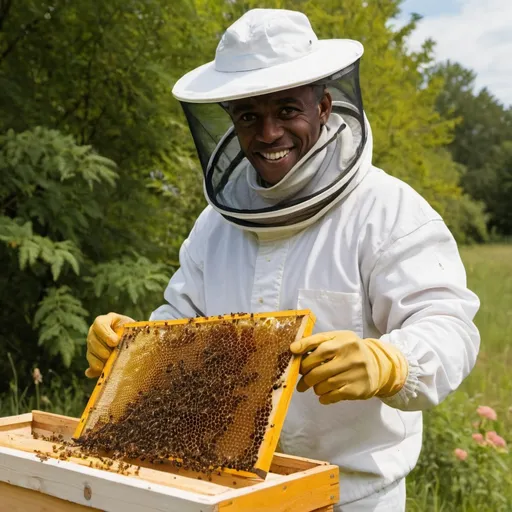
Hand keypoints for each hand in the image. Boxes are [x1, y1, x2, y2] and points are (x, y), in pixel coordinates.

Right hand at [85, 312, 134, 377]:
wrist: (133, 338)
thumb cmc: (133, 330)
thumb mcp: (132, 327)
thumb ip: (129, 331)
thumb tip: (123, 341)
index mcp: (105, 321)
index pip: (99, 324)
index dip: (105, 334)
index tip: (114, 342)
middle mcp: (94, 332)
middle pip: (92, 340)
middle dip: (102, 350)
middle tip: (111, 356)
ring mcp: (92, 345)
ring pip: (90, 353)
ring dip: (100, 360)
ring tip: (109, 364)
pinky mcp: (93, 357)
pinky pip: (91, 364)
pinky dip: (95, 370)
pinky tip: (99, 372)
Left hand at [289, 331, 407, 403]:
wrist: (377, 365)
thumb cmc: (349, 350)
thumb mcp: (337, 339)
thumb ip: (316, 341)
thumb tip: (293, 349)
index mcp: (345, 341)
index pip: (320, 348)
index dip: (303, 353)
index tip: (292, 354)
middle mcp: (352, 356)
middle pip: (318, 370)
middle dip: (305, 377)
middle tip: (301, 382)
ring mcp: (356, 373)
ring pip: (324, 385)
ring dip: (315, 388)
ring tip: (315, 386)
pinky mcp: (358, 389)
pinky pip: (333, 396)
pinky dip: (324, 397)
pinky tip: (323, 395)